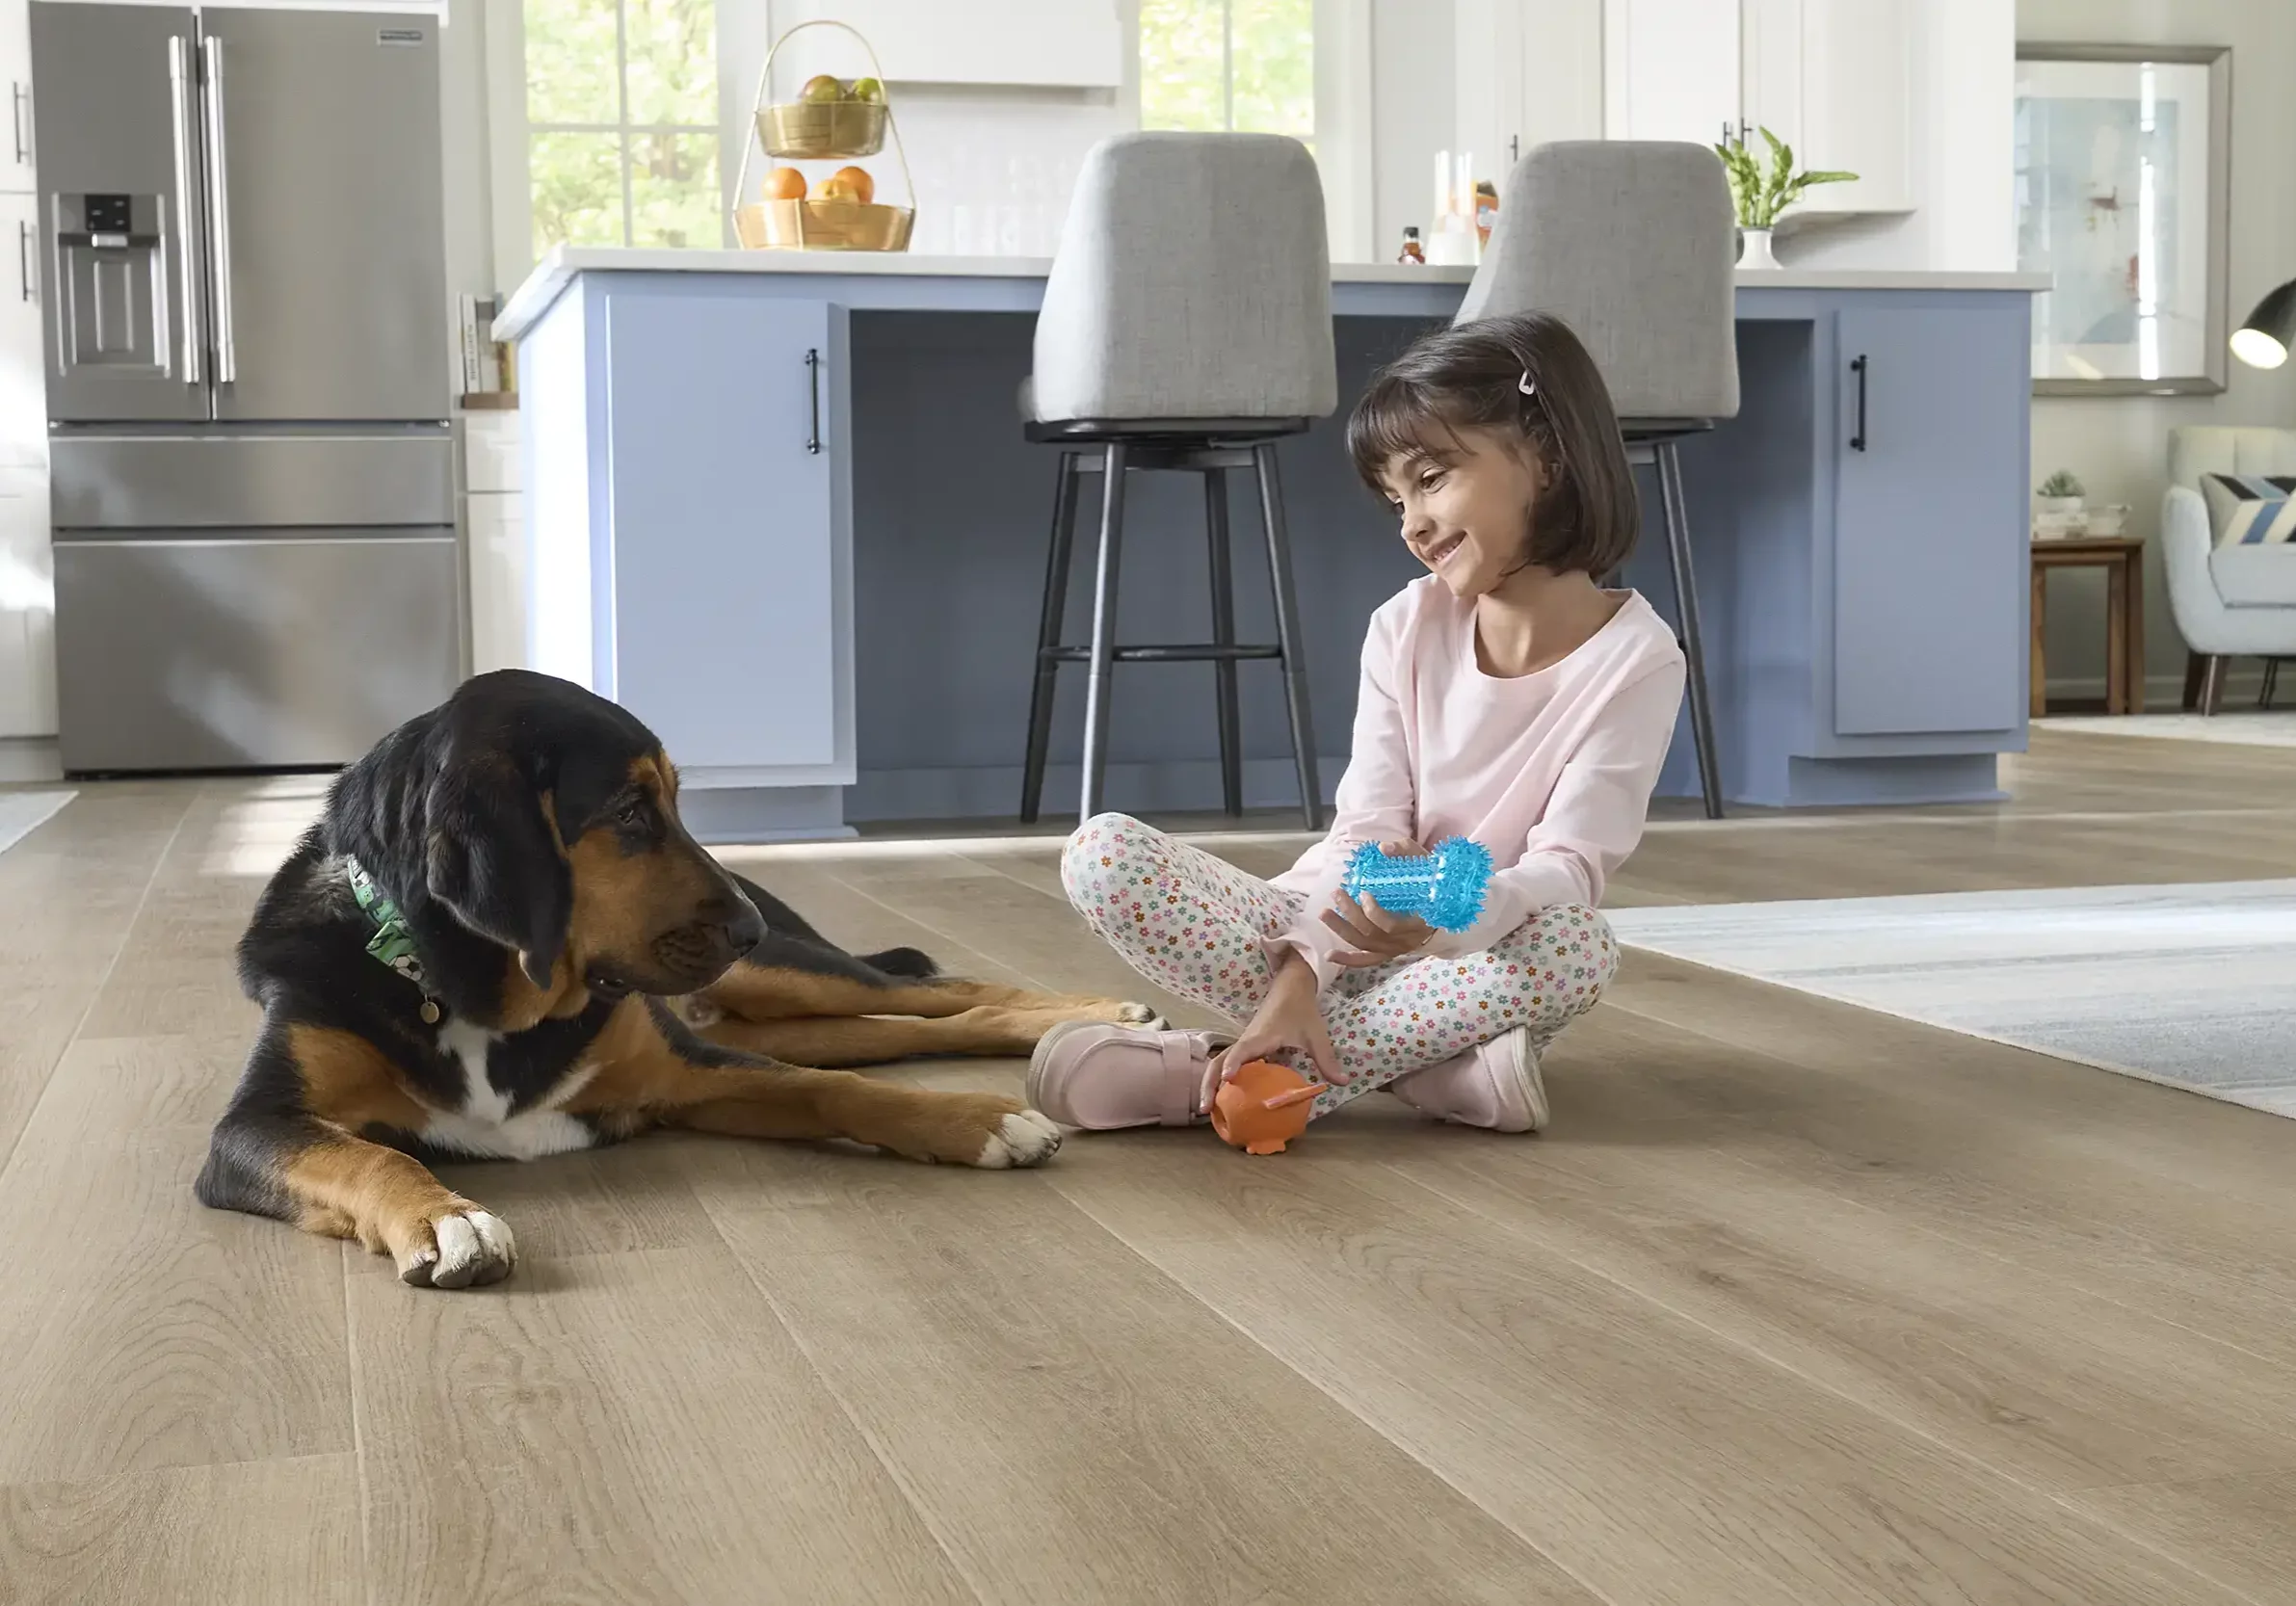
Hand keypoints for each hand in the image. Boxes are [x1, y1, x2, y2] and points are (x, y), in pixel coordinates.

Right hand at [1202, 958, 1344, 1112]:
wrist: (1291, 986)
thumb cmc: (1301, 1009)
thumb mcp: (1316, 1035)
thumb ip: (1327, 1060)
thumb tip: (1343, 1083)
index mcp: (1262, 1036)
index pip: (1242, 1049)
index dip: (1234, 1064)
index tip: (1228, 1079)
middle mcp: (1246, 1040)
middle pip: (1218, 1060)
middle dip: (1208, 1083)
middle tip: (1203, 1110)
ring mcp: (1243, 1042)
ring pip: (1218, 1061)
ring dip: (1209, 1083)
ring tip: (1205, 1109)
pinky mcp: (1246, 1046)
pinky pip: (1227, 1062)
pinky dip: (1219, 1078)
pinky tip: (1222, 1098)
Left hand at [1322, 837, 1435, 967]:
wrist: (1441, 902)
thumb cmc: (1430, 880)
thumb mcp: (1424, 863)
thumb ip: (1406, 852)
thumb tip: (1384, 848)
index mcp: (1419, 922)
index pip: (1392, 926)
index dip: (1374, 913)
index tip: (1363, 893)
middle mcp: (1407, 940)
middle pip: (1372, 934)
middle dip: (1350, 914)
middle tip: (1337, 893)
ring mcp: (1396, 948)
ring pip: (1364, 944)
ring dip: (1341, 930)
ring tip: (1324, 913)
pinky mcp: (1387, 952)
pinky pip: (1366, 960)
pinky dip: (1347, 959)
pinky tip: (1328, 956)